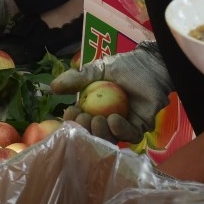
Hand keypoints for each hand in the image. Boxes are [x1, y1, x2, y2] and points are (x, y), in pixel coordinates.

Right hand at [51, 47, 172, 141]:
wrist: (151, 65)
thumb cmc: (126, 66)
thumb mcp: (98, 70)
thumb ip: (77, 78)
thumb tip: (52, 88)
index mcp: (94, 109)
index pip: (79, 121)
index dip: (72, 121)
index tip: (69, 112)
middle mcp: (106, 121)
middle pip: (92, 134)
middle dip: (85, 129)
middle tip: (84, 117)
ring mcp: (123, 127)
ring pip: (108, 139)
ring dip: (100, 132)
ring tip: (98, 119)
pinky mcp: (140, 129)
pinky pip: (128, 135)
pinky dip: (119, 129)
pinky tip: (113, 119)